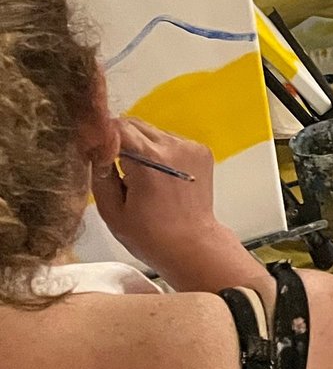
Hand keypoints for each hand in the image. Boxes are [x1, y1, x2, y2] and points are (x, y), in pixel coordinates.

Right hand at [91, 118, 235, 284]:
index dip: (102, 136)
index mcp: (150, 161)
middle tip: (113, 166)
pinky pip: (172, 141)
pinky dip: (160, 152)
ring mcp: (191, 147)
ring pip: (154, 132)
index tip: (94, 149)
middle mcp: (173, 147)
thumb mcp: (112, 211)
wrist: (192, 243)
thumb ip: (100, 176)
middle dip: (119, 140)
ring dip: (141, 146)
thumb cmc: (149, 235)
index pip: (118, 127)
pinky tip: (159, 177)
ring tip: (139, 177)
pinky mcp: (202, 151)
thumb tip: (95, 151)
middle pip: (136, 125)